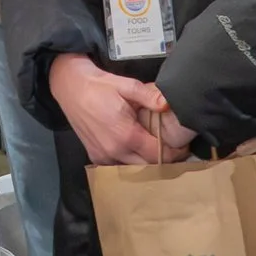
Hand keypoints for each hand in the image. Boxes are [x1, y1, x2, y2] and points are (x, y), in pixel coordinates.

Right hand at [47, 56, 192, 165]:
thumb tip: (167, 104)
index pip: (158, 155)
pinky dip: (130, 162)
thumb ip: (149, 96)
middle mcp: (115, 151)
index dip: (175, 154)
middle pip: (148, 166)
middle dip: (163, 160)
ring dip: (146, 162)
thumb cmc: (100, 86)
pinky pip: (118, 166)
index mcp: (127, 136)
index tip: (184, 148)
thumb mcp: (127, 85)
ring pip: (133, 169)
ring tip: (155, 149)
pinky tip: (135, 149)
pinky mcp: (95, 157)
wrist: (71, 88)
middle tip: (173, 148)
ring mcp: (104, 156)